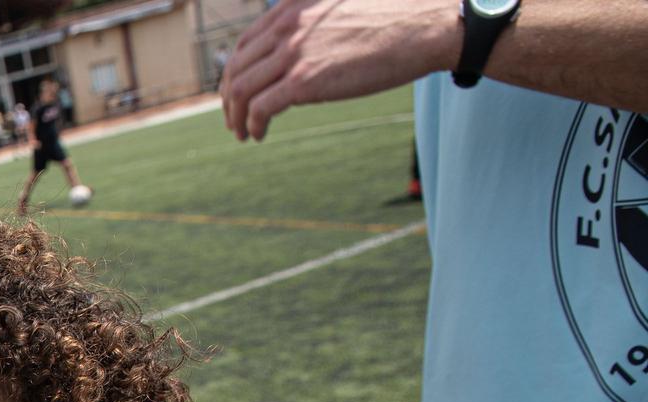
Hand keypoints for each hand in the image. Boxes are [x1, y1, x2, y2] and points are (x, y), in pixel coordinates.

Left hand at [222, 0, 462, 141]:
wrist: (424, 25)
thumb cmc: (392, 18)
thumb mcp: (339, 11)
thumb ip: (312, 25)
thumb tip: (300, 54)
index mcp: (292, 8)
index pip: (245, 43)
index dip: (233, 72)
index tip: (236, 92)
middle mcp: (287, 27)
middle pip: (237, 68)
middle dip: (230, 98)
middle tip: (233, 119)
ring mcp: (294, 53)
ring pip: (242, 90)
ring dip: (236, 116)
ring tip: (242, 133)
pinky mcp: (306, 81)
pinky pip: (261, 108)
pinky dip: (253, 124)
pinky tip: (258, 135)